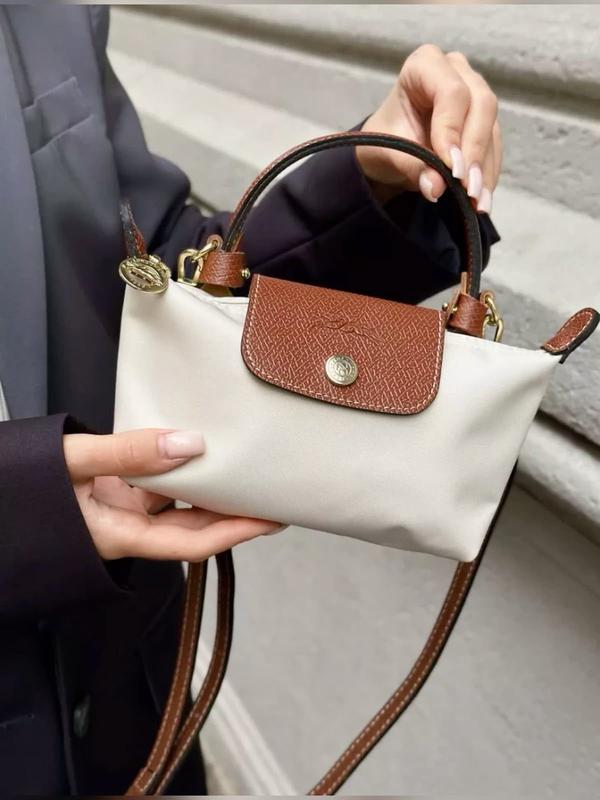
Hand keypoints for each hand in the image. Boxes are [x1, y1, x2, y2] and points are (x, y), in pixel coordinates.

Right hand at [63, 428, 280, 560]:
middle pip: (191, 528)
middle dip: (232, 515)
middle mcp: (125, 530)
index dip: (234, 533)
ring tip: (242, 470)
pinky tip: (194, 452)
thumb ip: (128, 453)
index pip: (190, 543)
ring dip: (207, 491)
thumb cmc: (16, 492)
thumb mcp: (70, 464)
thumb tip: (189, 444)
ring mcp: (118, 513)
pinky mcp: (110, 496)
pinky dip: (176, 472)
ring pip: (175, 507)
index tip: (270, 518)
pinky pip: (154, 488)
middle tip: (271, 494)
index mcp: (117, 536)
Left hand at [356, 44, 501, 212]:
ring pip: (491, 128)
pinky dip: (487, 174)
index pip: (451, 93)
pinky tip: (482, 199)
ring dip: (485, 169)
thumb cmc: (383, 141)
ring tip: (478, 202)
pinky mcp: (485, 120)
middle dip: (475, 152)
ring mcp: (475, 93)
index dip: (453, 131)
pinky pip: (494, 146)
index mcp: (424, 65)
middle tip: (468, 189)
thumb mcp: (389, 153)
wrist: (388, 150)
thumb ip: (412, 166)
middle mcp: (456, 71)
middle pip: (481, 105)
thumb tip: (436, 188)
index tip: (451, 169)